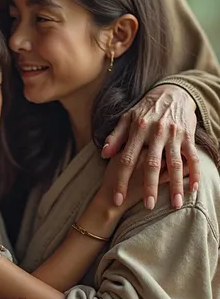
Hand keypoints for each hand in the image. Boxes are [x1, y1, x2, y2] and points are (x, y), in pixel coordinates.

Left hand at [101, 85, 199, 209]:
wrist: (172, 92)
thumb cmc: (146, 108)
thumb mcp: (127, 118)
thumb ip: (116, 136)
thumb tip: (104, 154)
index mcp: (138, 129)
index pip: (127, 158)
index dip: (121, 179)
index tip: (116, 198)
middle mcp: (155, 132)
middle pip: (151, 163)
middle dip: (150, 186)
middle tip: (148, 206)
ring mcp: (173, 134)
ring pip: (174, 164)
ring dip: (175, 185)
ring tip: (175, 204)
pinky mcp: (188, 136)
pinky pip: (192, 157)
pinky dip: (194, 173)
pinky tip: (193, 189)